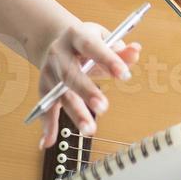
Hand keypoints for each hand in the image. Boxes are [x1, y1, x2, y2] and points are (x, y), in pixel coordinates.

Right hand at [35, 16, 142, 148]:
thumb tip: (135, 52)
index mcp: (75, 36)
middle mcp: (59, 55)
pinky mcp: (44, 89)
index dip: (108, 60)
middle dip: (87, 91)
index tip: (125, 74)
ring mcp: (49, 73)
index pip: (92, 47)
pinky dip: (47, 126)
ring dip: (74, 113)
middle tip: (103, 107)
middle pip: (71, 75)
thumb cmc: (85, 42)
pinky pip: (46, 110)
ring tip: (89, 129)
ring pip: (60, 95)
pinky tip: (47, 142)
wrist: (54, 39)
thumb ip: (120, 49)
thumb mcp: (103, 39)